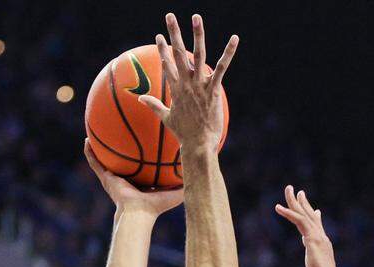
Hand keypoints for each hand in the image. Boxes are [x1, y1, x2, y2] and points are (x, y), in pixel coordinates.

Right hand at [85, 139, 182, 214]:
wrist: (139, 213)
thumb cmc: (158, 205)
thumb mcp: (176, 191)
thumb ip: (187, 180)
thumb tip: (202, 168)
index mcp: (142, 183)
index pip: (143, 166)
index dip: (144, 155)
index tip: (146, 141)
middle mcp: (127, 180)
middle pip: (124, 161)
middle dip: (122, 149)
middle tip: (121, 130)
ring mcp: (115, 179)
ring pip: (106, 160)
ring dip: (101, 148)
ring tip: (96, 132)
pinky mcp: (106, 179)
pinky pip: (95, 164)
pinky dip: (90, 154)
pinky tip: (86, 141)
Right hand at [139, 13, 237, 150]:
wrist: (198, 144)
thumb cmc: (184, 134)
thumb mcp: (166, 118)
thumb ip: (154, 105)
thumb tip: (139, 99)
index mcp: (175, 89)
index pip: (166, 63)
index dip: (162, 48)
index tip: (158, 35)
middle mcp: (185, 83)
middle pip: (178, 53)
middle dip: (173, 33)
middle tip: (170, 16)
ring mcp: (199, 85)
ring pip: (198, 55)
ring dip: (197, 34)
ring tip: (195, 17)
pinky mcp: (213, 90)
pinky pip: (221, 68)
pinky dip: (228, 53)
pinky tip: (234, 39)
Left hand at [274, 186, 342, 266]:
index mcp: (322, 248)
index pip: (317, 229)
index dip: (314, 218)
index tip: (313, 209)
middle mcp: (322, 240)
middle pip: (311, 217)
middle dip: (303, 203)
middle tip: (296, 191)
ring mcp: (318, 238)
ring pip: (305, 215)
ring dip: (295, 202)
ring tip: (288, 189)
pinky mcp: (312, 239)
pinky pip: (299, 221)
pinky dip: (289, 213)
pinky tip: (278, 207)